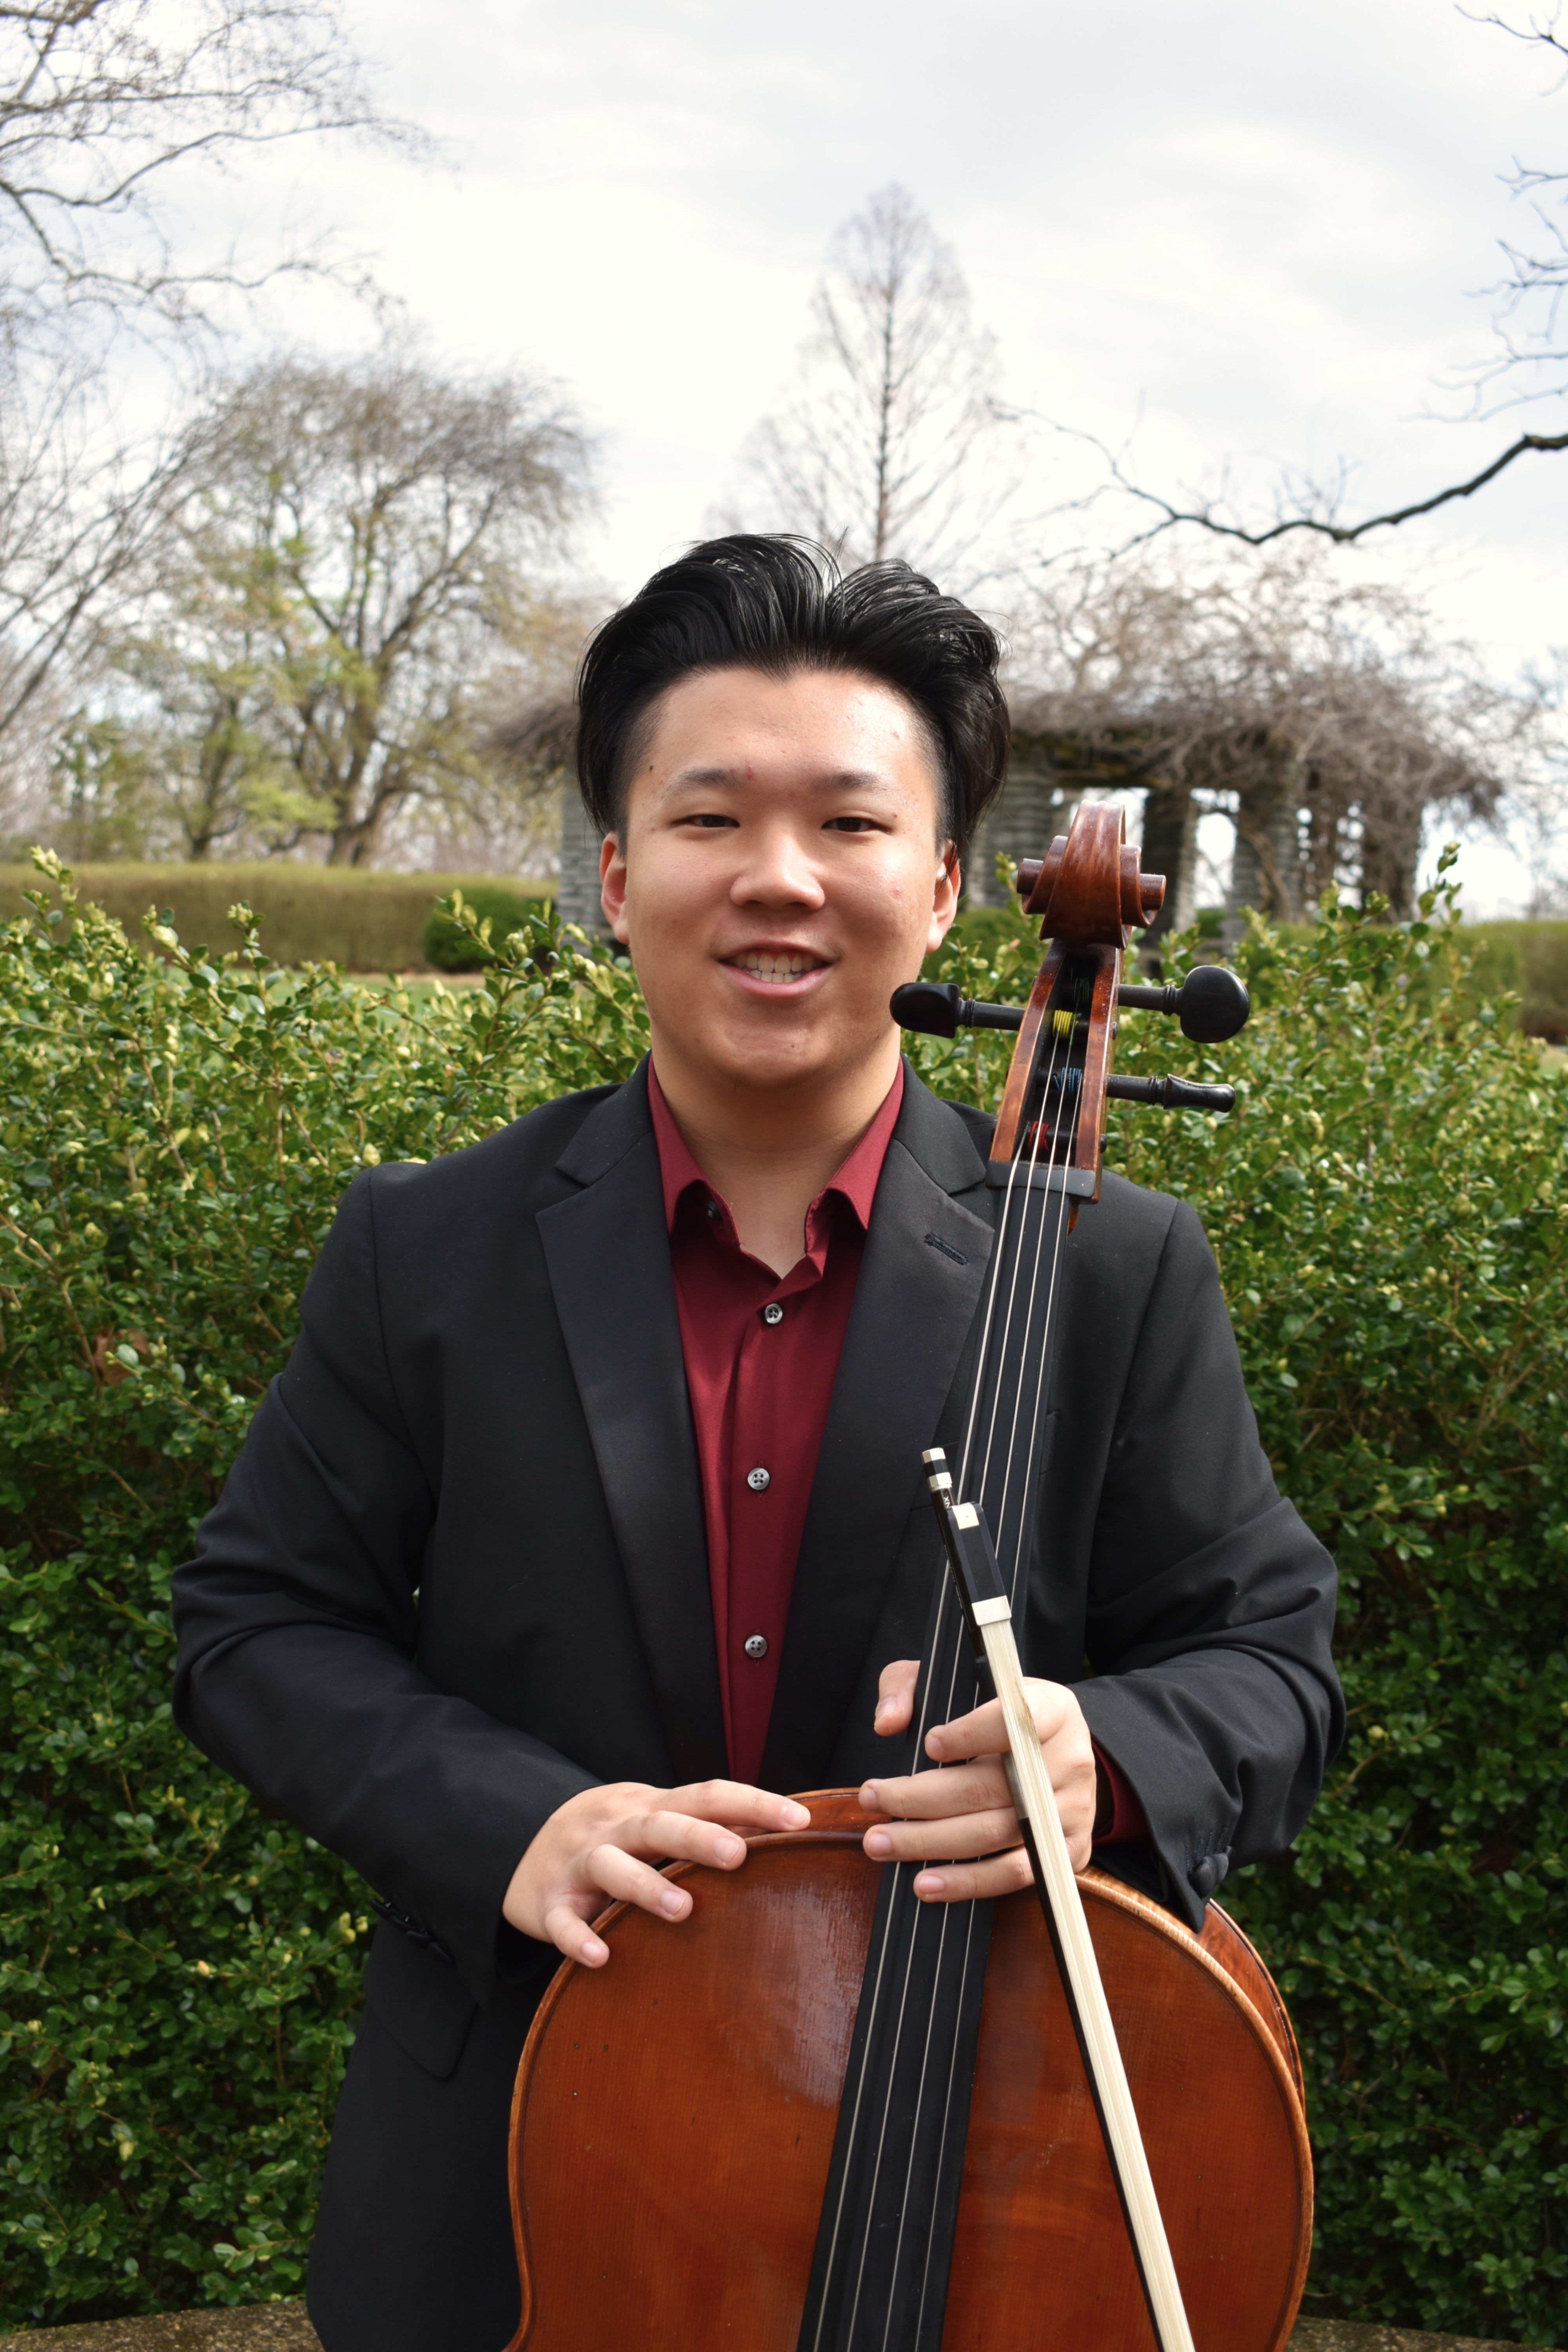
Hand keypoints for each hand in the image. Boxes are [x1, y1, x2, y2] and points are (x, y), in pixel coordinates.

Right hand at [504, 1779, 810, 1966]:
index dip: (753, 1803)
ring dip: (645, 1885)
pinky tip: (600, 1956)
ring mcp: (580, 1864)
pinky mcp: (550, 1904)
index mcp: (651, 1807)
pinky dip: (579, 1937)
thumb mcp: (656, 1820)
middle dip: (698, 1837)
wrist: (525, 1845)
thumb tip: (779, 1831)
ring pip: (610, 1865)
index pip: (707, 1795)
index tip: (799, 1819)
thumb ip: (709, 1824)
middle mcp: (617, 1829)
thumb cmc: (615, 1838)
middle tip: (739, 1854)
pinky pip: (562, 1921)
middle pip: (658, 1824)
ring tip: (682, 1909)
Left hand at [859, 1658, 1097, 1899]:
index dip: (972, 1734)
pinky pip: (1015, 1873)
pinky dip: (967, 1882)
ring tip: (881, 1843)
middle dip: (921, 1797)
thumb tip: (886, 1722)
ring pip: (995, 1833)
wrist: (1056, 1755)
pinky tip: (925, 1883)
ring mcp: (1072, 1810)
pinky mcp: (1068, 1850)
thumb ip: (910, 1687)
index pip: (1017, 1719)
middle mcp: (1070, 1760)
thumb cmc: (994, 1715)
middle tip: (871, 1798)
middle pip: (992, 1785)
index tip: (928, 1744)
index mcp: (1052, 1709)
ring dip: (931, 1842)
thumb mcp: (954, 1681)